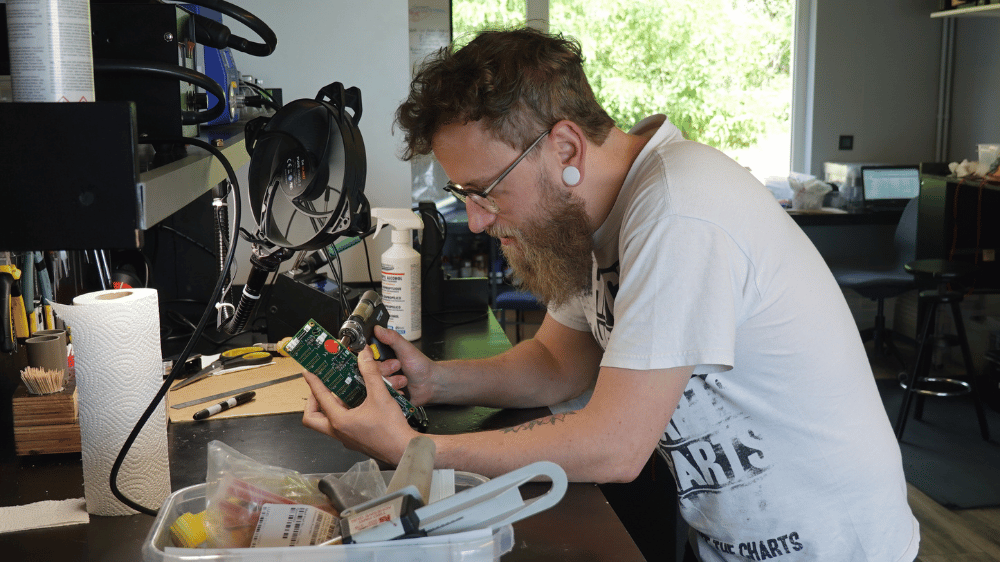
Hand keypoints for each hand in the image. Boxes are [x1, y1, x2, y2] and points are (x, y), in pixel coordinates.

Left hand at [301, 346, 417, 463]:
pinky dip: (343, 413)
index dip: (313, 382)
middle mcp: (340, 432)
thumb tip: (364, 357)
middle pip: (312, 418)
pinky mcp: (356, 440)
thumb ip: (371, 373)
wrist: (404, 450)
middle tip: (319, 390)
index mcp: (340, 422)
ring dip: (330, 407)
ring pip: (327, 422)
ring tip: (339, 393)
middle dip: (313, 402)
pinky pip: (342, 426)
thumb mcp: (380, 396)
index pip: (320, 398)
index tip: (309, 373)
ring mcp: (347, 438)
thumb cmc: (392, 431)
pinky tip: (356, 404)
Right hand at [373, 325, 438, 405]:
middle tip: (397, 366)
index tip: (378, 358)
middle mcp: (379, 369)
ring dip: (391, 382)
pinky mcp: (386, 394)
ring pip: (375, 384)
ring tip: (403, 379)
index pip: (365, 356)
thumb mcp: (406, 348)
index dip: (369, 358)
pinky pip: (382, 395)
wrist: (431, 383)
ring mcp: (383, 382)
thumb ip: (392, 338)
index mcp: (381, 356)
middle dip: (384, 370)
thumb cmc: (420, 365)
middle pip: (369, 371)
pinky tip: (401, 389)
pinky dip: (392, 392)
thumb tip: (378, 328)